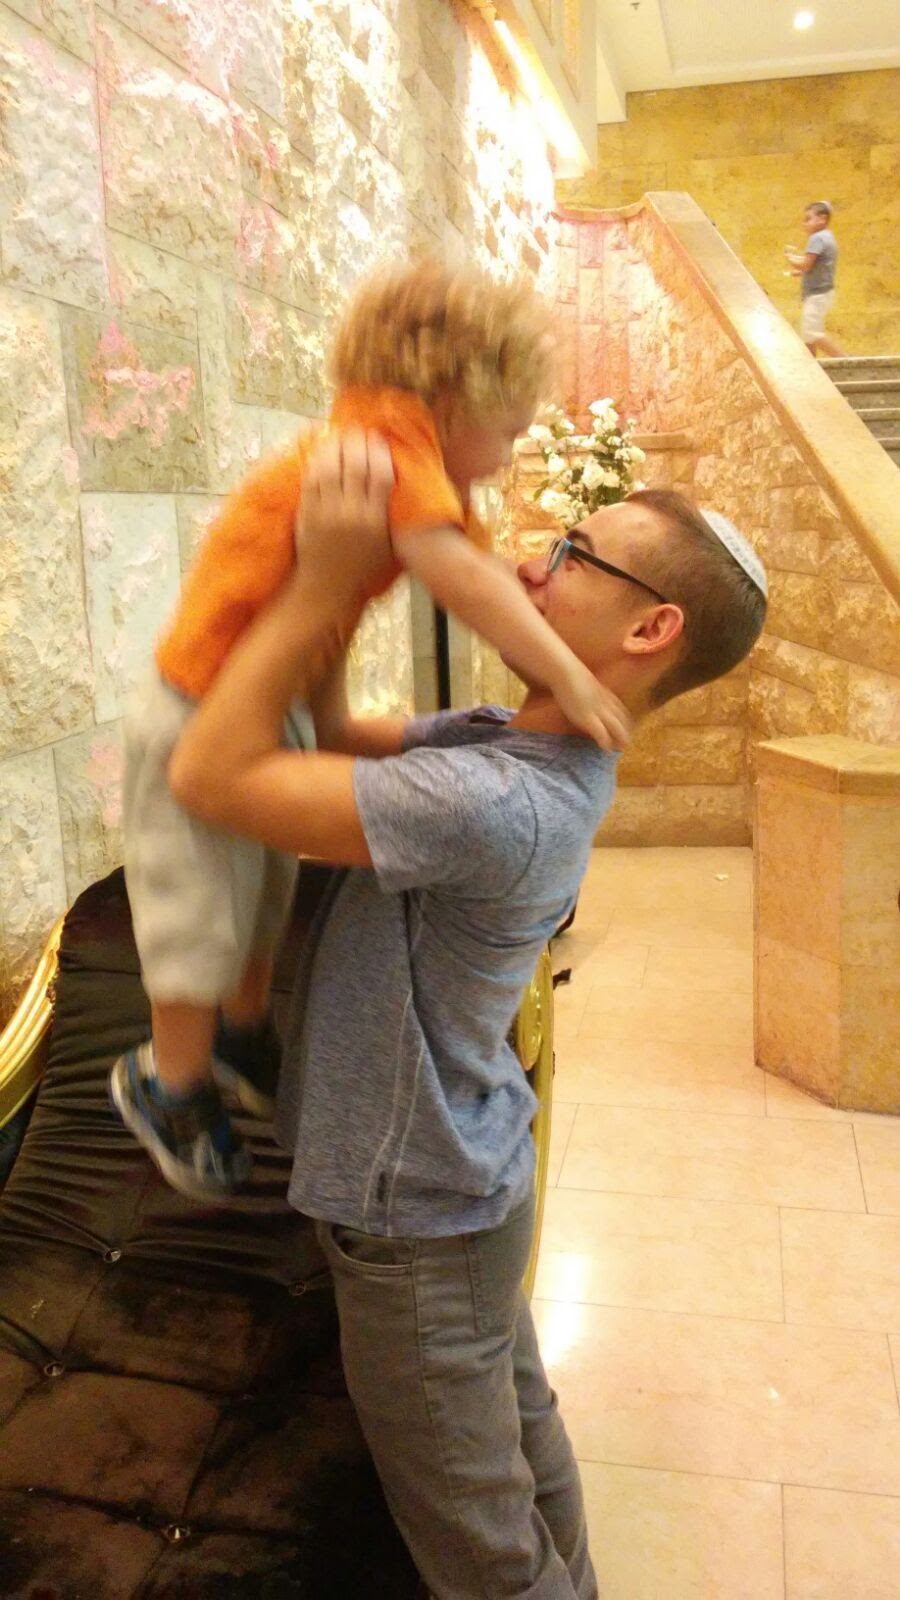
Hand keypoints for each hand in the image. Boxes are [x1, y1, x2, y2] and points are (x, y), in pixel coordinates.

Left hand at [295, 428, 394, 601]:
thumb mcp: (388, 546)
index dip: (380, 453)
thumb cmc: (364, 569)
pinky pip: (311, 479)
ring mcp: (325, 512)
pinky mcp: (307, 512)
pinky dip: (317, 461)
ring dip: (336, 446)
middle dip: (358, 443)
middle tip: (360, 432)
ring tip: (341, 436)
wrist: (328, 588)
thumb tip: (401, 482)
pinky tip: (323, 452)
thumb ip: (393, 515)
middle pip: (354, 466)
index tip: (380, 441)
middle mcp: (350, 513)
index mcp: (375, 521)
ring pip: (330, 467)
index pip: (380, 476)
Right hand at [552, 659, 631, 750]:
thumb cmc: (568, 672)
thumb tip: (582, 689)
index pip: (619, 709)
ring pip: (616, 727)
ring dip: (620, 739)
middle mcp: (605, 703)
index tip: (626, 727)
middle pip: (621, 719)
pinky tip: (606, 749)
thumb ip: (587, 687)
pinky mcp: (588, 718)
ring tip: (620, 748)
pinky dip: (605, 741)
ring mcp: (598, 711)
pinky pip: (601, 733)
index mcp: (604, 693)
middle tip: (627, 742)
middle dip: (625, 731)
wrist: (565, 671)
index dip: (624, 719)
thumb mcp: (582, 680)